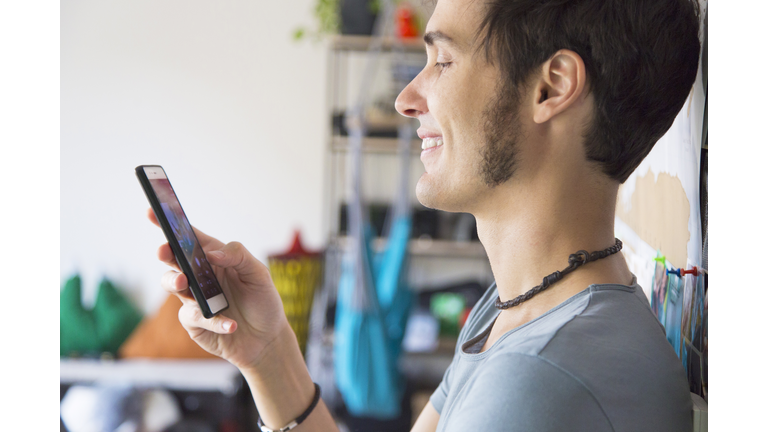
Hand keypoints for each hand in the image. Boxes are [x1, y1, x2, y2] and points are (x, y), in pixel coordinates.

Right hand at [147, 208, 289, 369]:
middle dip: (166, 253)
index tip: (153, 211)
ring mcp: (194, 300)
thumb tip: (211, 252)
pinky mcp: (195, 324)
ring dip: (176, 283)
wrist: (267, 339)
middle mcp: (200, 277)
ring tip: (187, 284)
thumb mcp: (258, 274)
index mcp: (214, 259)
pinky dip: (213, 321)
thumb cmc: (263, 301)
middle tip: (165, 251)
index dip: (170, 223)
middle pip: (174, 260)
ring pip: (173, 286)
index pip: (189, 237)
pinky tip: (231, 324)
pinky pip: (194, 318)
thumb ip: (238, 256)